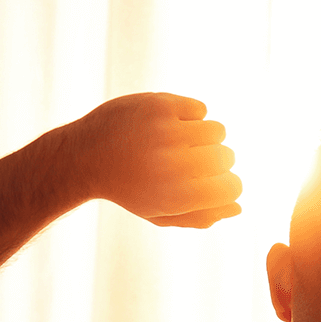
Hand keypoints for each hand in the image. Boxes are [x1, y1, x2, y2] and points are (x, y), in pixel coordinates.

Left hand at [55, 92, 241, 227]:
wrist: (83, 157)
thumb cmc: (128, 189)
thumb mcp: (161, 214)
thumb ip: (201, 217)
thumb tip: (237, 207)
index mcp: (179, 197)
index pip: (233, 187)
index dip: (225, 185)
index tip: (207, 182)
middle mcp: (176, 165)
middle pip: (228, 157)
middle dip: (215, 160)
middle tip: (190, 161)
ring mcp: (167, 132)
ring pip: (217, 130)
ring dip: (204, 137)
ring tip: (180, 142)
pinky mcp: (159, 105)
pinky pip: (200, 109)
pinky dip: (190, 116)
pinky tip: (169, 125)